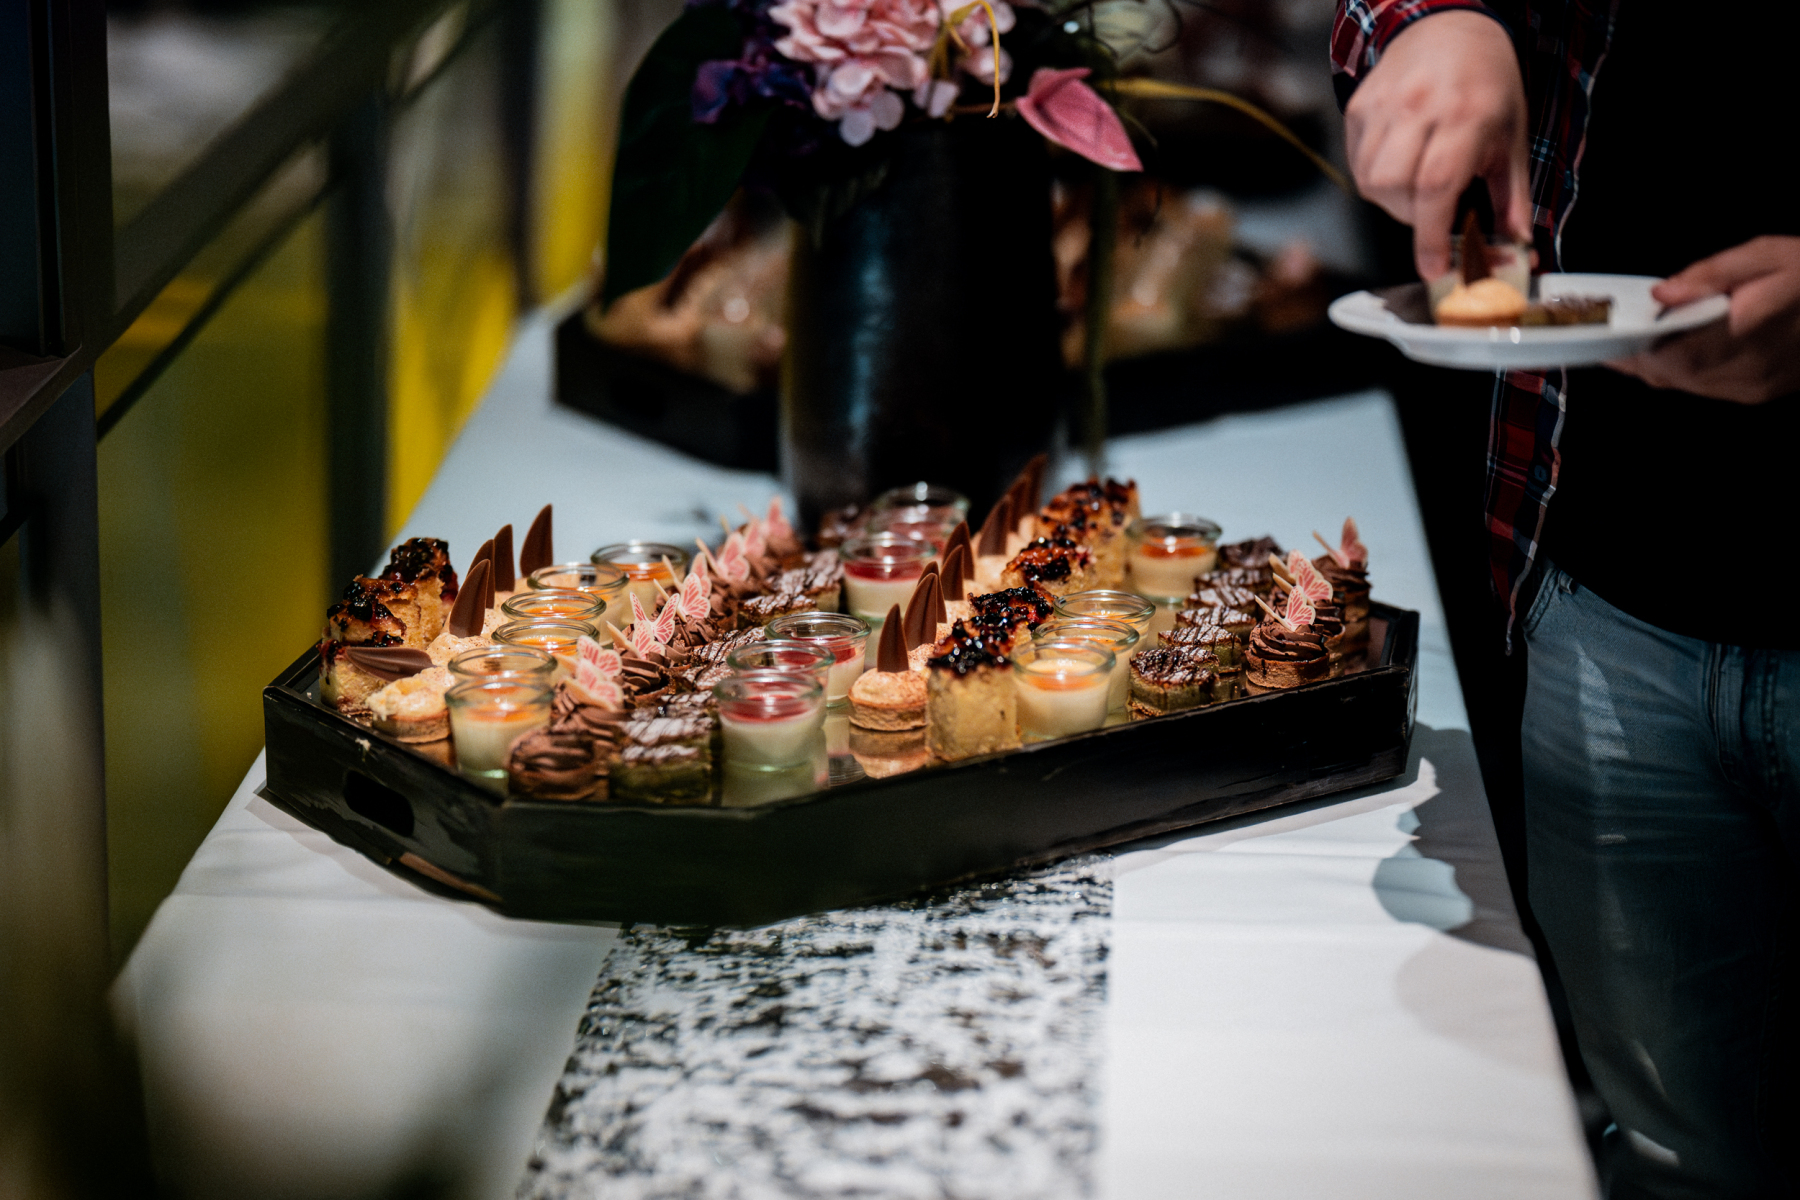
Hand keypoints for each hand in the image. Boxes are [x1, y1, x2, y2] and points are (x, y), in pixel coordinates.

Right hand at [1344, 11, 1529, 279]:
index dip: (1430, 236)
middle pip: (1395, 188)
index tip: (1434, 267)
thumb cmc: (1487, 84)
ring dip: (1391, 199)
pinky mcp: (1359, 106)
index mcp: (1465, 115)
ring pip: (1370, 181)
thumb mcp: (1511, 137)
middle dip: (1412, 216)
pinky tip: (1398, 164)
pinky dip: (1375, 178)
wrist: (1450, 28)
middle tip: (1433, 208)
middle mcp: (1419, 107)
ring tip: (1415, 184)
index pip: (1436, 186)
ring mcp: (1383, 104)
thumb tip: (1516, 248)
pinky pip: (1356, 163)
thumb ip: (1511, 197)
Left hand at [1608, 237, 1799, 403]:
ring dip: (1656, 366)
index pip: (1678, 356)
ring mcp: (1757, 387)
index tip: (1606, 338)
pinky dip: (1682, 371)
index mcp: (1751, 331)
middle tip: (1607, 341)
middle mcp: (1753, 369)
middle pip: (1676, 376)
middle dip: (1638, 359)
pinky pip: (1706, 388)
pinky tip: (1668, 352)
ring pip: (1688, 386)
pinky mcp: (1761, 393)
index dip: (1637, 352)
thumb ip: (1710, 275)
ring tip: (1630, 344)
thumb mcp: (1766, 255)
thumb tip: (1660, 294)